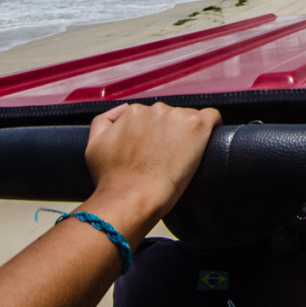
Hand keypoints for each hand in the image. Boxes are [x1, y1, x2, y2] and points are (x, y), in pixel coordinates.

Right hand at [85, 102, 220, 220]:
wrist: (133, 197)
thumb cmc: (113, 180)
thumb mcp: (94, 147)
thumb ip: (103, 122)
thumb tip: (122, 111)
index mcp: (133, 111)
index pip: (150, 116)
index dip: (154, 135)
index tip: (156, 152)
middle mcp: (155, 108)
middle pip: (170, 117)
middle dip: (169, 133)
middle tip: (167, 158)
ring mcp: (177, 115)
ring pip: (188, 119)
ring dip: (187, 134)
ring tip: (181, 158)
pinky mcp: (197, 125)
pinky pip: (211, 117)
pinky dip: (212, 126)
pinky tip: (208, 140)